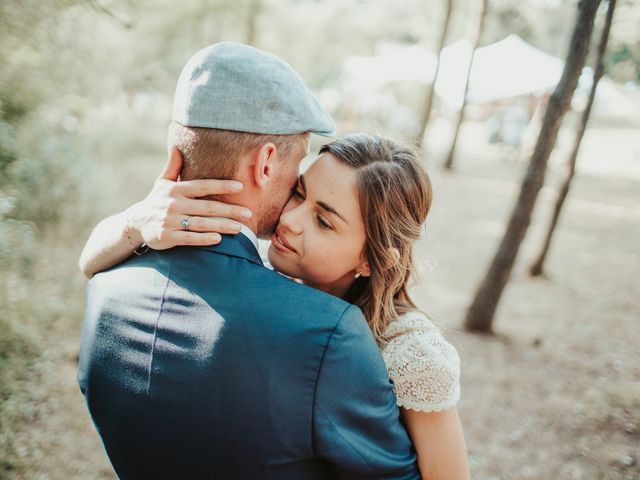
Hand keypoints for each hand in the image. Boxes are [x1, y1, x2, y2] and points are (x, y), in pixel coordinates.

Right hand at [127, 149, 251, 249]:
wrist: (136, 223)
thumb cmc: (156, 200)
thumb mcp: (162, 182)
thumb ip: (173, 166)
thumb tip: (178, 146)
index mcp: (176, 189)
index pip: (203, 186)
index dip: (221, 186)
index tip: (240, 187)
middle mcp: (173, 204)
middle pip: (206, 207)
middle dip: (229, 210)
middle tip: (248, 213)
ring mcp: (169, 221)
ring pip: (200, 224)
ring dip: (221, 226)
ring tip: (240, 228)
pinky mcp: (167, 237)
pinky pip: (188, 238)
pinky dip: (203, 239)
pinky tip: (218, 239)